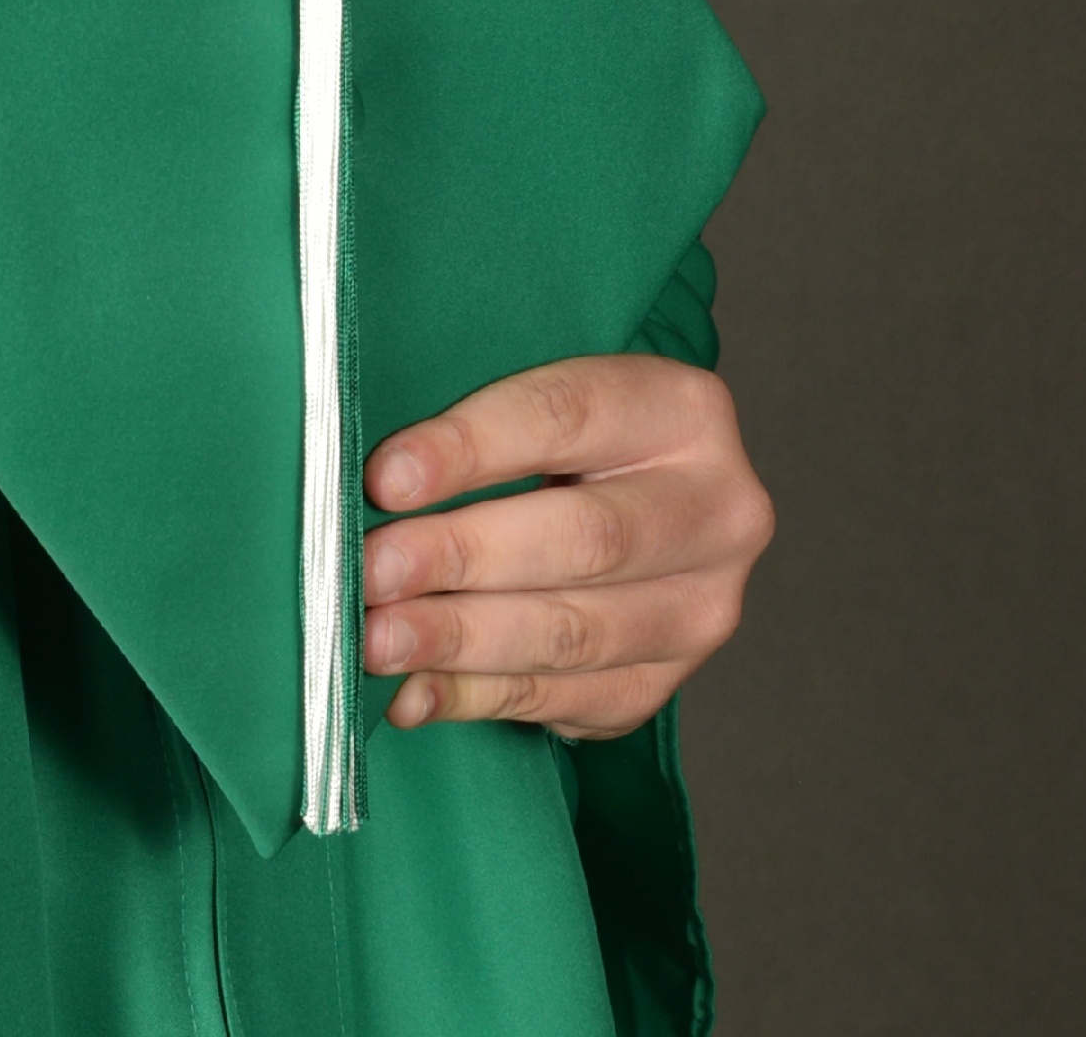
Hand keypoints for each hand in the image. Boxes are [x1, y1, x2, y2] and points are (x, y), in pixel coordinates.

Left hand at [360, 355, 771, 740]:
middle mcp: (715, 511)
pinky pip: (565, 699)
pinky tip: (412, 693)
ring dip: (460, 641)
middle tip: (370, 572)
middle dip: (460, 557)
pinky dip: (477, 697)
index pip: (564, 417)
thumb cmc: (554, 431)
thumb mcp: (536, 386)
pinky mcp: (665, 680)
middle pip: (581, 538)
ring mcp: (699, 607)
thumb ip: (471, 418)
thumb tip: (373, 483)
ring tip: (376, 641)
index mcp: (681, 410)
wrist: (629, 492)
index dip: (468, 448)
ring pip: (574, 632)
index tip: (384, 478)